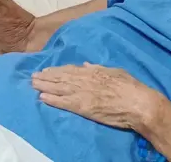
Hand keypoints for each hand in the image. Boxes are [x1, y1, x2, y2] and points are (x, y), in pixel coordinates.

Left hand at [31, 63, 160, 130]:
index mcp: (92, 71)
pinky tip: (42, 98)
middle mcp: (84, 80)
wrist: (138, 103)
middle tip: (33, 76)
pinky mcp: (83, 106)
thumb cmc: (131, 87)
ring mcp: (82, 93)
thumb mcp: (114, 71)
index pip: (69, 70)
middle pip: (60, 77)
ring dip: (44, 86)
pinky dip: (52, 99)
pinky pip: (63, 102)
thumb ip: (98, 68)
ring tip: (33, 84)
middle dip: (46, 77)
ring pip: (58, 88)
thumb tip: (85, 64)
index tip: (46, 69)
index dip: (56, 70)